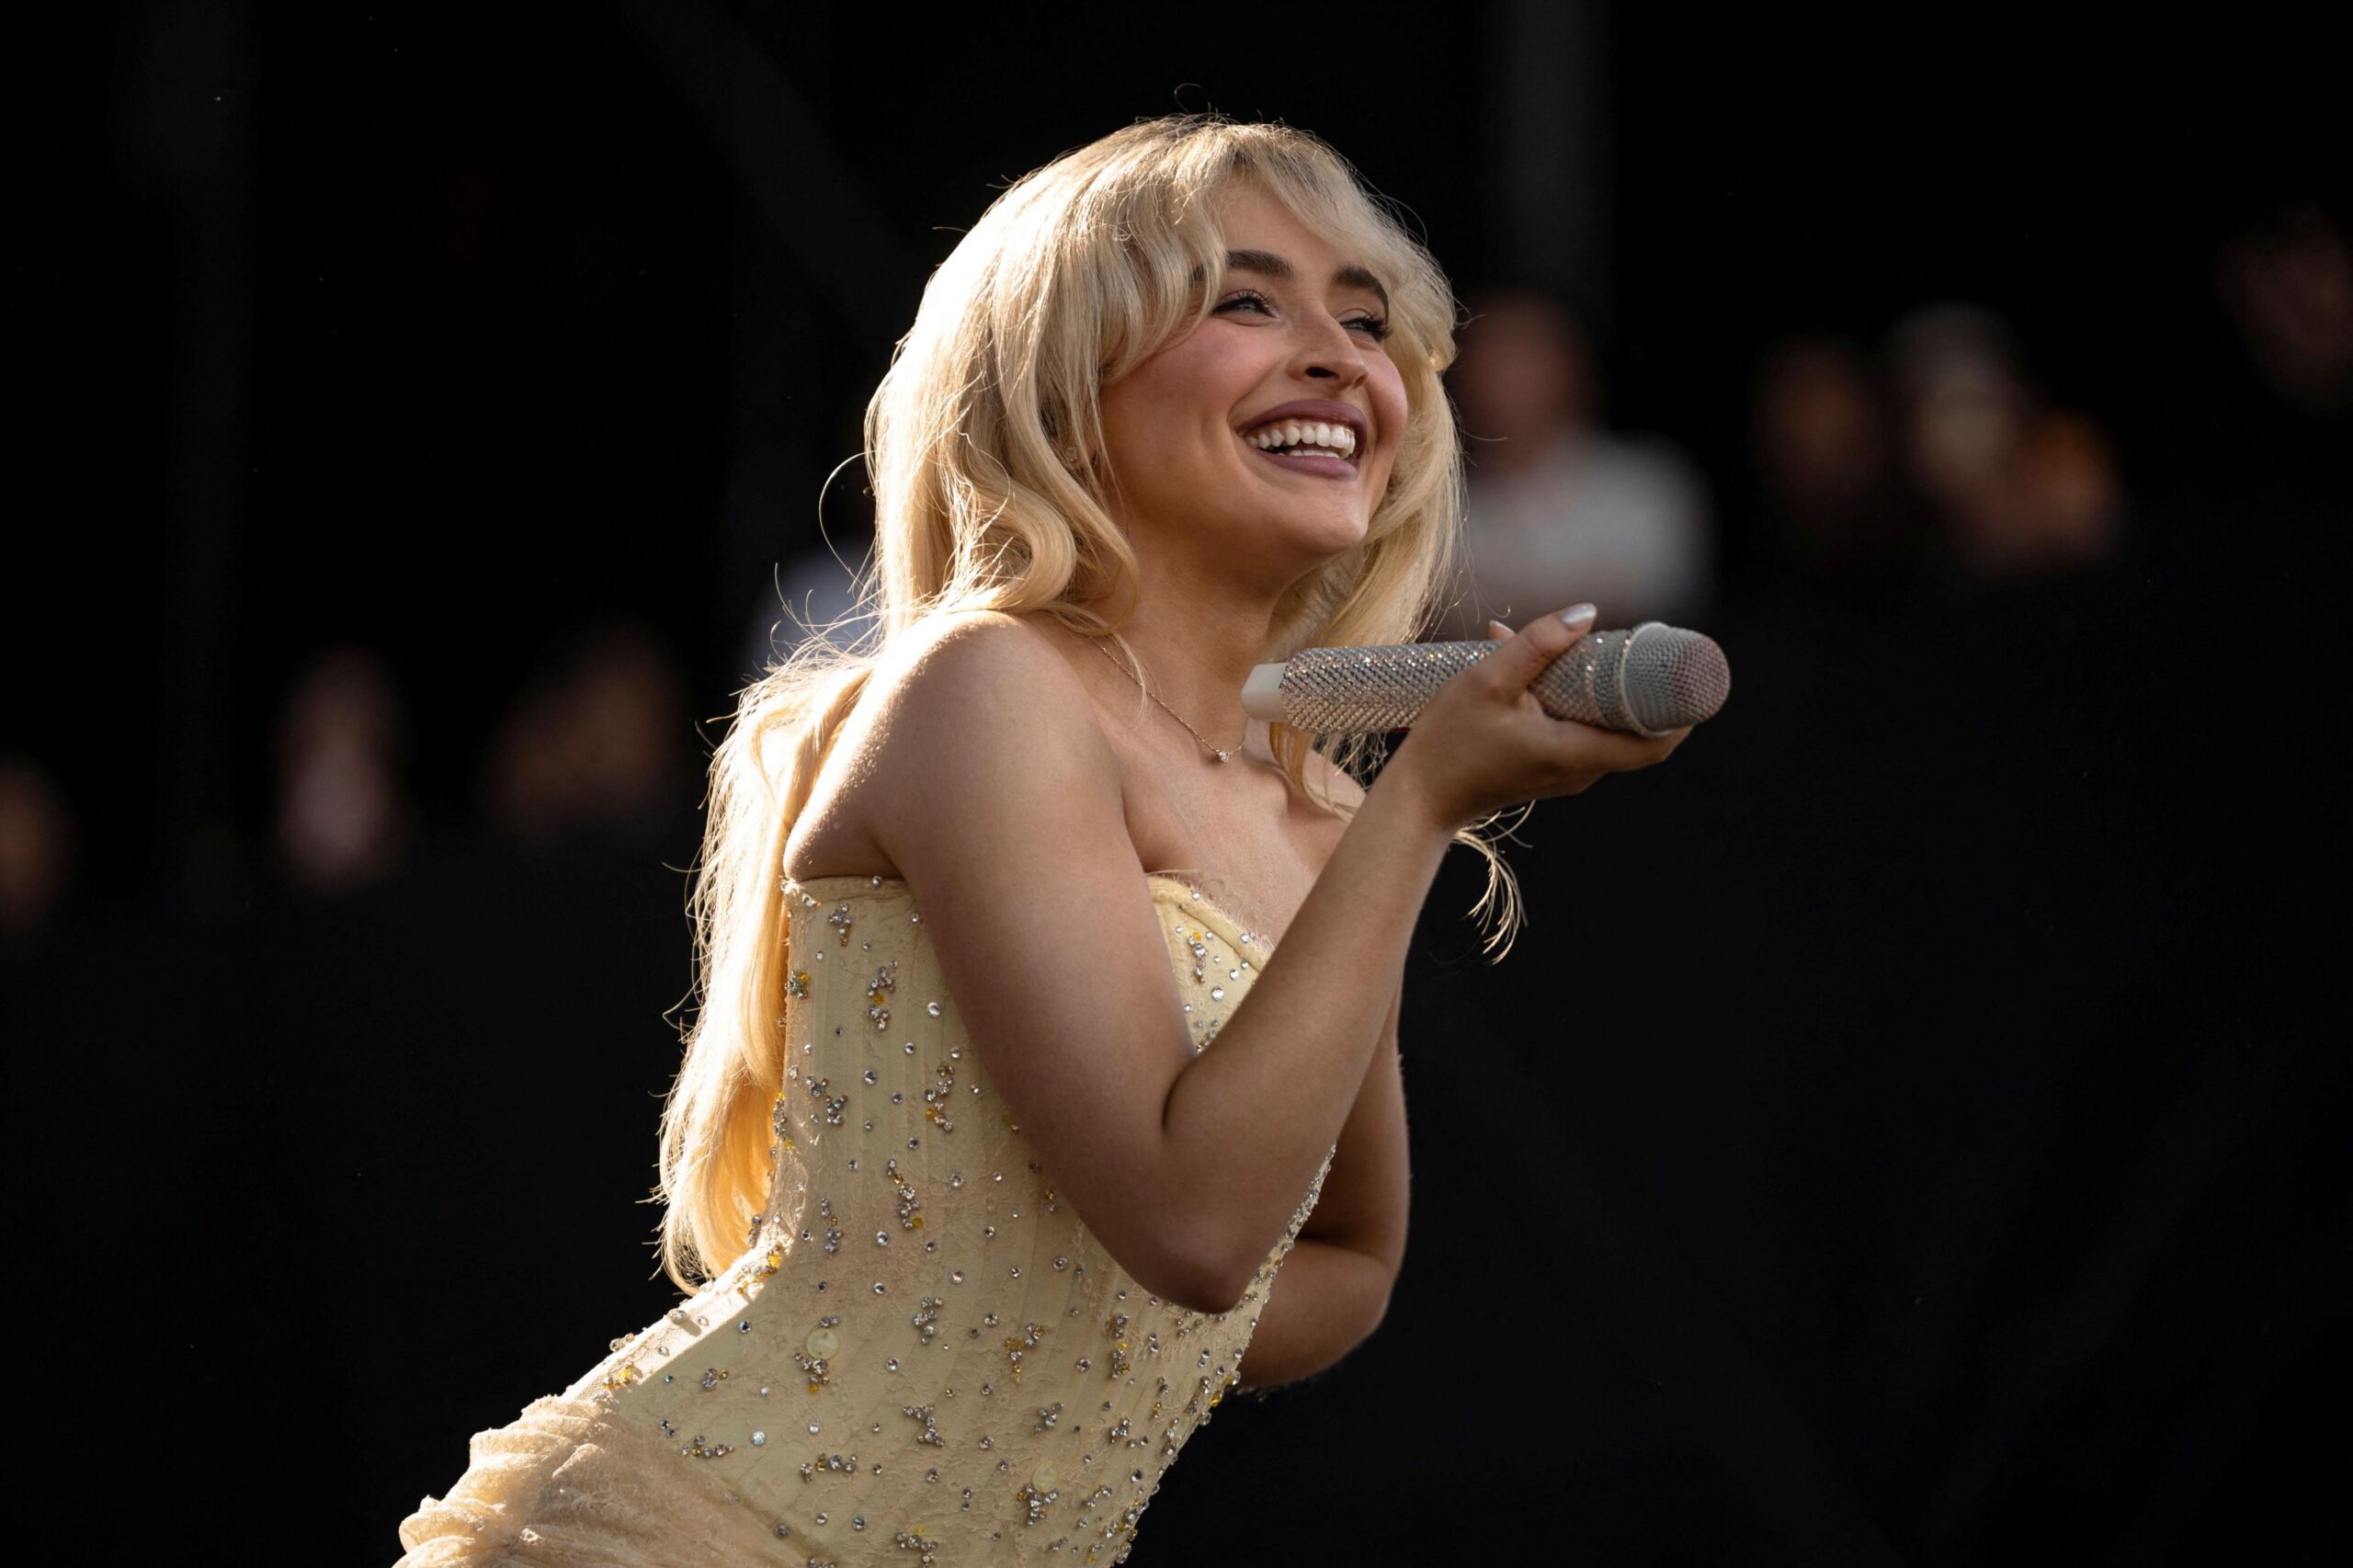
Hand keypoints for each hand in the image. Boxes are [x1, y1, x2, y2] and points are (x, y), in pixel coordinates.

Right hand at [1381, 605, 1689, 833]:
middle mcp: (1580, 771)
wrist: (1417, 798)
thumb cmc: (1447, 742)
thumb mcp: (1487, 680)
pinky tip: (1538, 668)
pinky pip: (1580, 731)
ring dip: (1602, 689)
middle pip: (1634, 732)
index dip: (1680, 713)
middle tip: (1641, 644)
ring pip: (1605, 728)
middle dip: (1641, 687)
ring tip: (1583, 647)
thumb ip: (1537, 644)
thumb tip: (1588, 613)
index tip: (1687, 673)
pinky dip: (1575, 699)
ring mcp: (1565, 774)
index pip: (1653, 745)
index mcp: (1574, 754)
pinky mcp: (1548, 770)